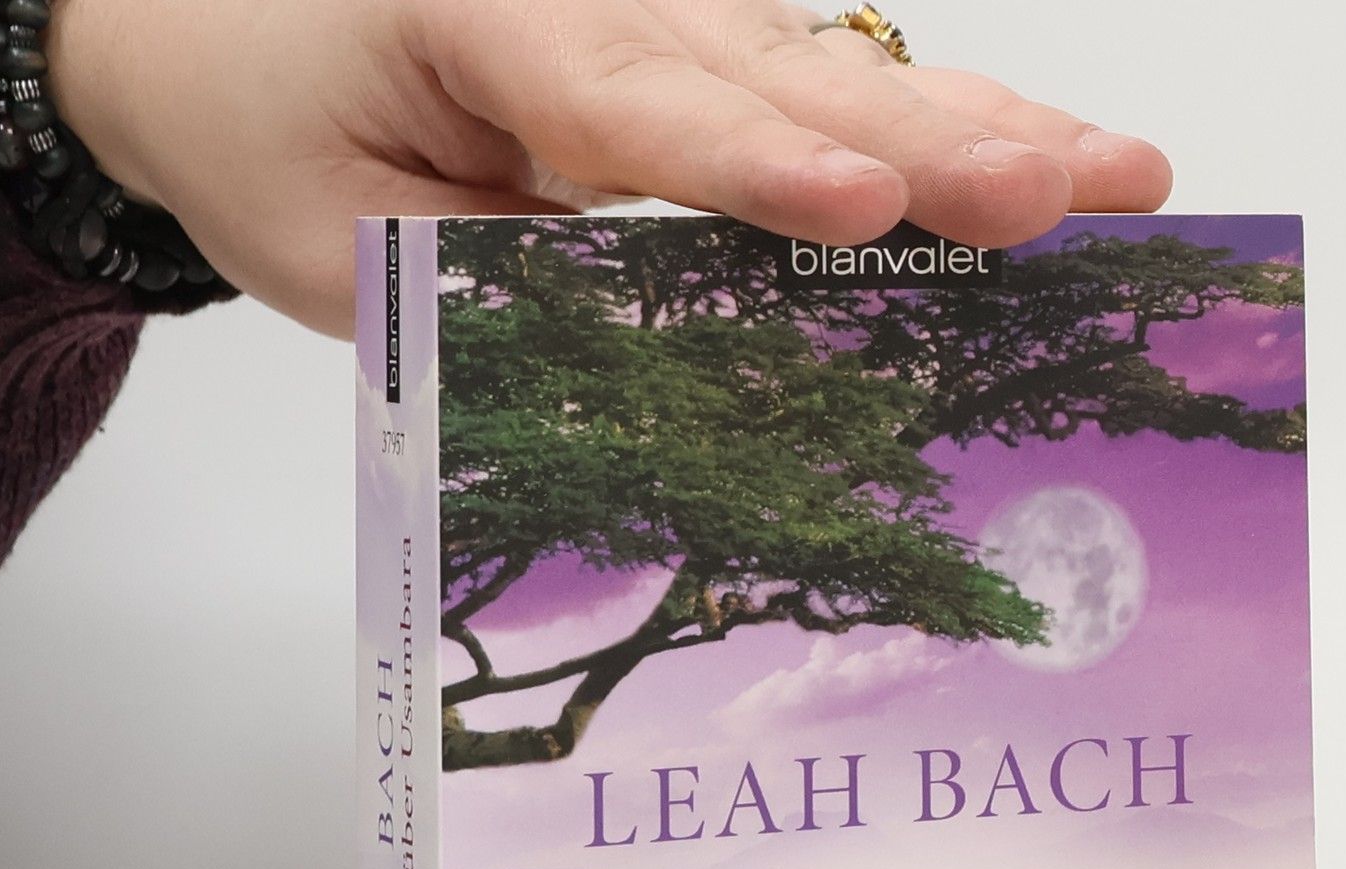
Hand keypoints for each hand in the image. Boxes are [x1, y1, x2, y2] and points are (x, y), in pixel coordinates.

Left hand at [44, 0, 1170, 334]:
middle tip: (1062, 191)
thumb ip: (493, 282)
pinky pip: (833, 85)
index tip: (862, 204)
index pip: (637, 99)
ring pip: (839, 68)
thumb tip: (660, 357)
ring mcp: (669, 13)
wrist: (228, 33)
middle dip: (928, 141)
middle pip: (781, 71)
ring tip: (1116, 176)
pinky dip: (946, 127)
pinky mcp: (706, 49)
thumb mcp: (344, 240)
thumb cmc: (277, 129)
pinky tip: (1053, 158)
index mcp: (486, 13)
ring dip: (984, 128)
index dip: (757, 158)